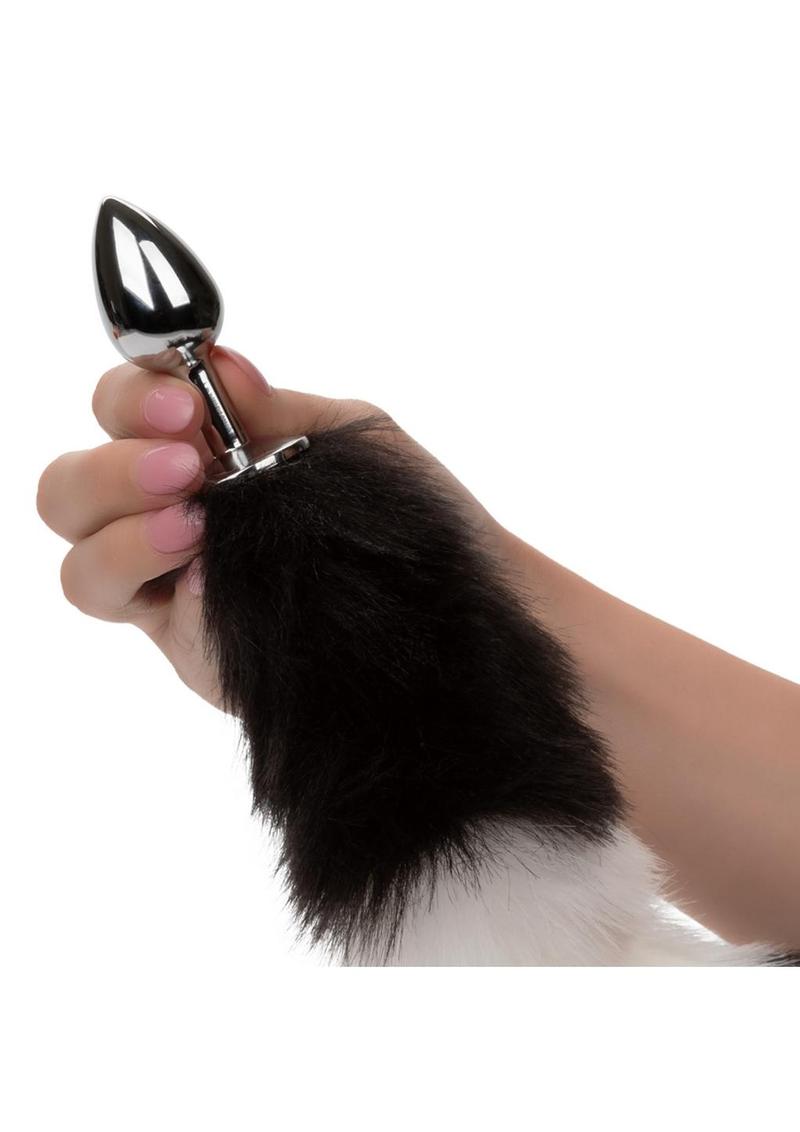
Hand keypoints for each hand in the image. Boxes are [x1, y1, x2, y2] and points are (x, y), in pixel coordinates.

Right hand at [37, 347, 497, 708]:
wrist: (448, 597)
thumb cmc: (398, 513)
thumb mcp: (345, 439)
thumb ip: (273, 408)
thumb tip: (218, 364)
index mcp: (198, 453)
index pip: (120, 412)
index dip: (132, 396)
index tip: (187, 401)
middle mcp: (167, 513)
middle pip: (69, 486)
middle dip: (114, 465)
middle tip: (186, 463)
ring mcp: (168, 582)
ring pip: (79, 557)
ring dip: (122, 530)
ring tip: (195, 525)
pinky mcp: (183, 639)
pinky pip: (122, 608)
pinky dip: (149, 578)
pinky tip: (207, 573)